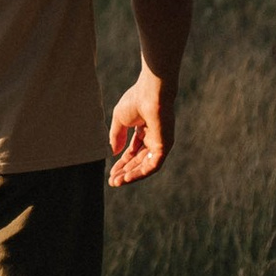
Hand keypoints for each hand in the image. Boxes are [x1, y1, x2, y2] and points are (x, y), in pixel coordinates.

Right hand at [107, 66, 176, 187]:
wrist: (151, 93)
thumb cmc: (136, 101)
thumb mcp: (120, 120)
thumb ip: (116, 136)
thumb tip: (113, 153)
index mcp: (144, 129)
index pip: (133, 151)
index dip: (122, 162)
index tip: (111, 172)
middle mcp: (154, 137)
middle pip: (138, 160)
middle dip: (125, 171)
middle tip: (112, 181)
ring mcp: (160, 143)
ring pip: (145, 165)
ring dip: (131, 175)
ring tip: (117, 182)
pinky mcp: (164, 147)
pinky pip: (152, 165)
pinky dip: (139, 173)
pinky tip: (126, 178)